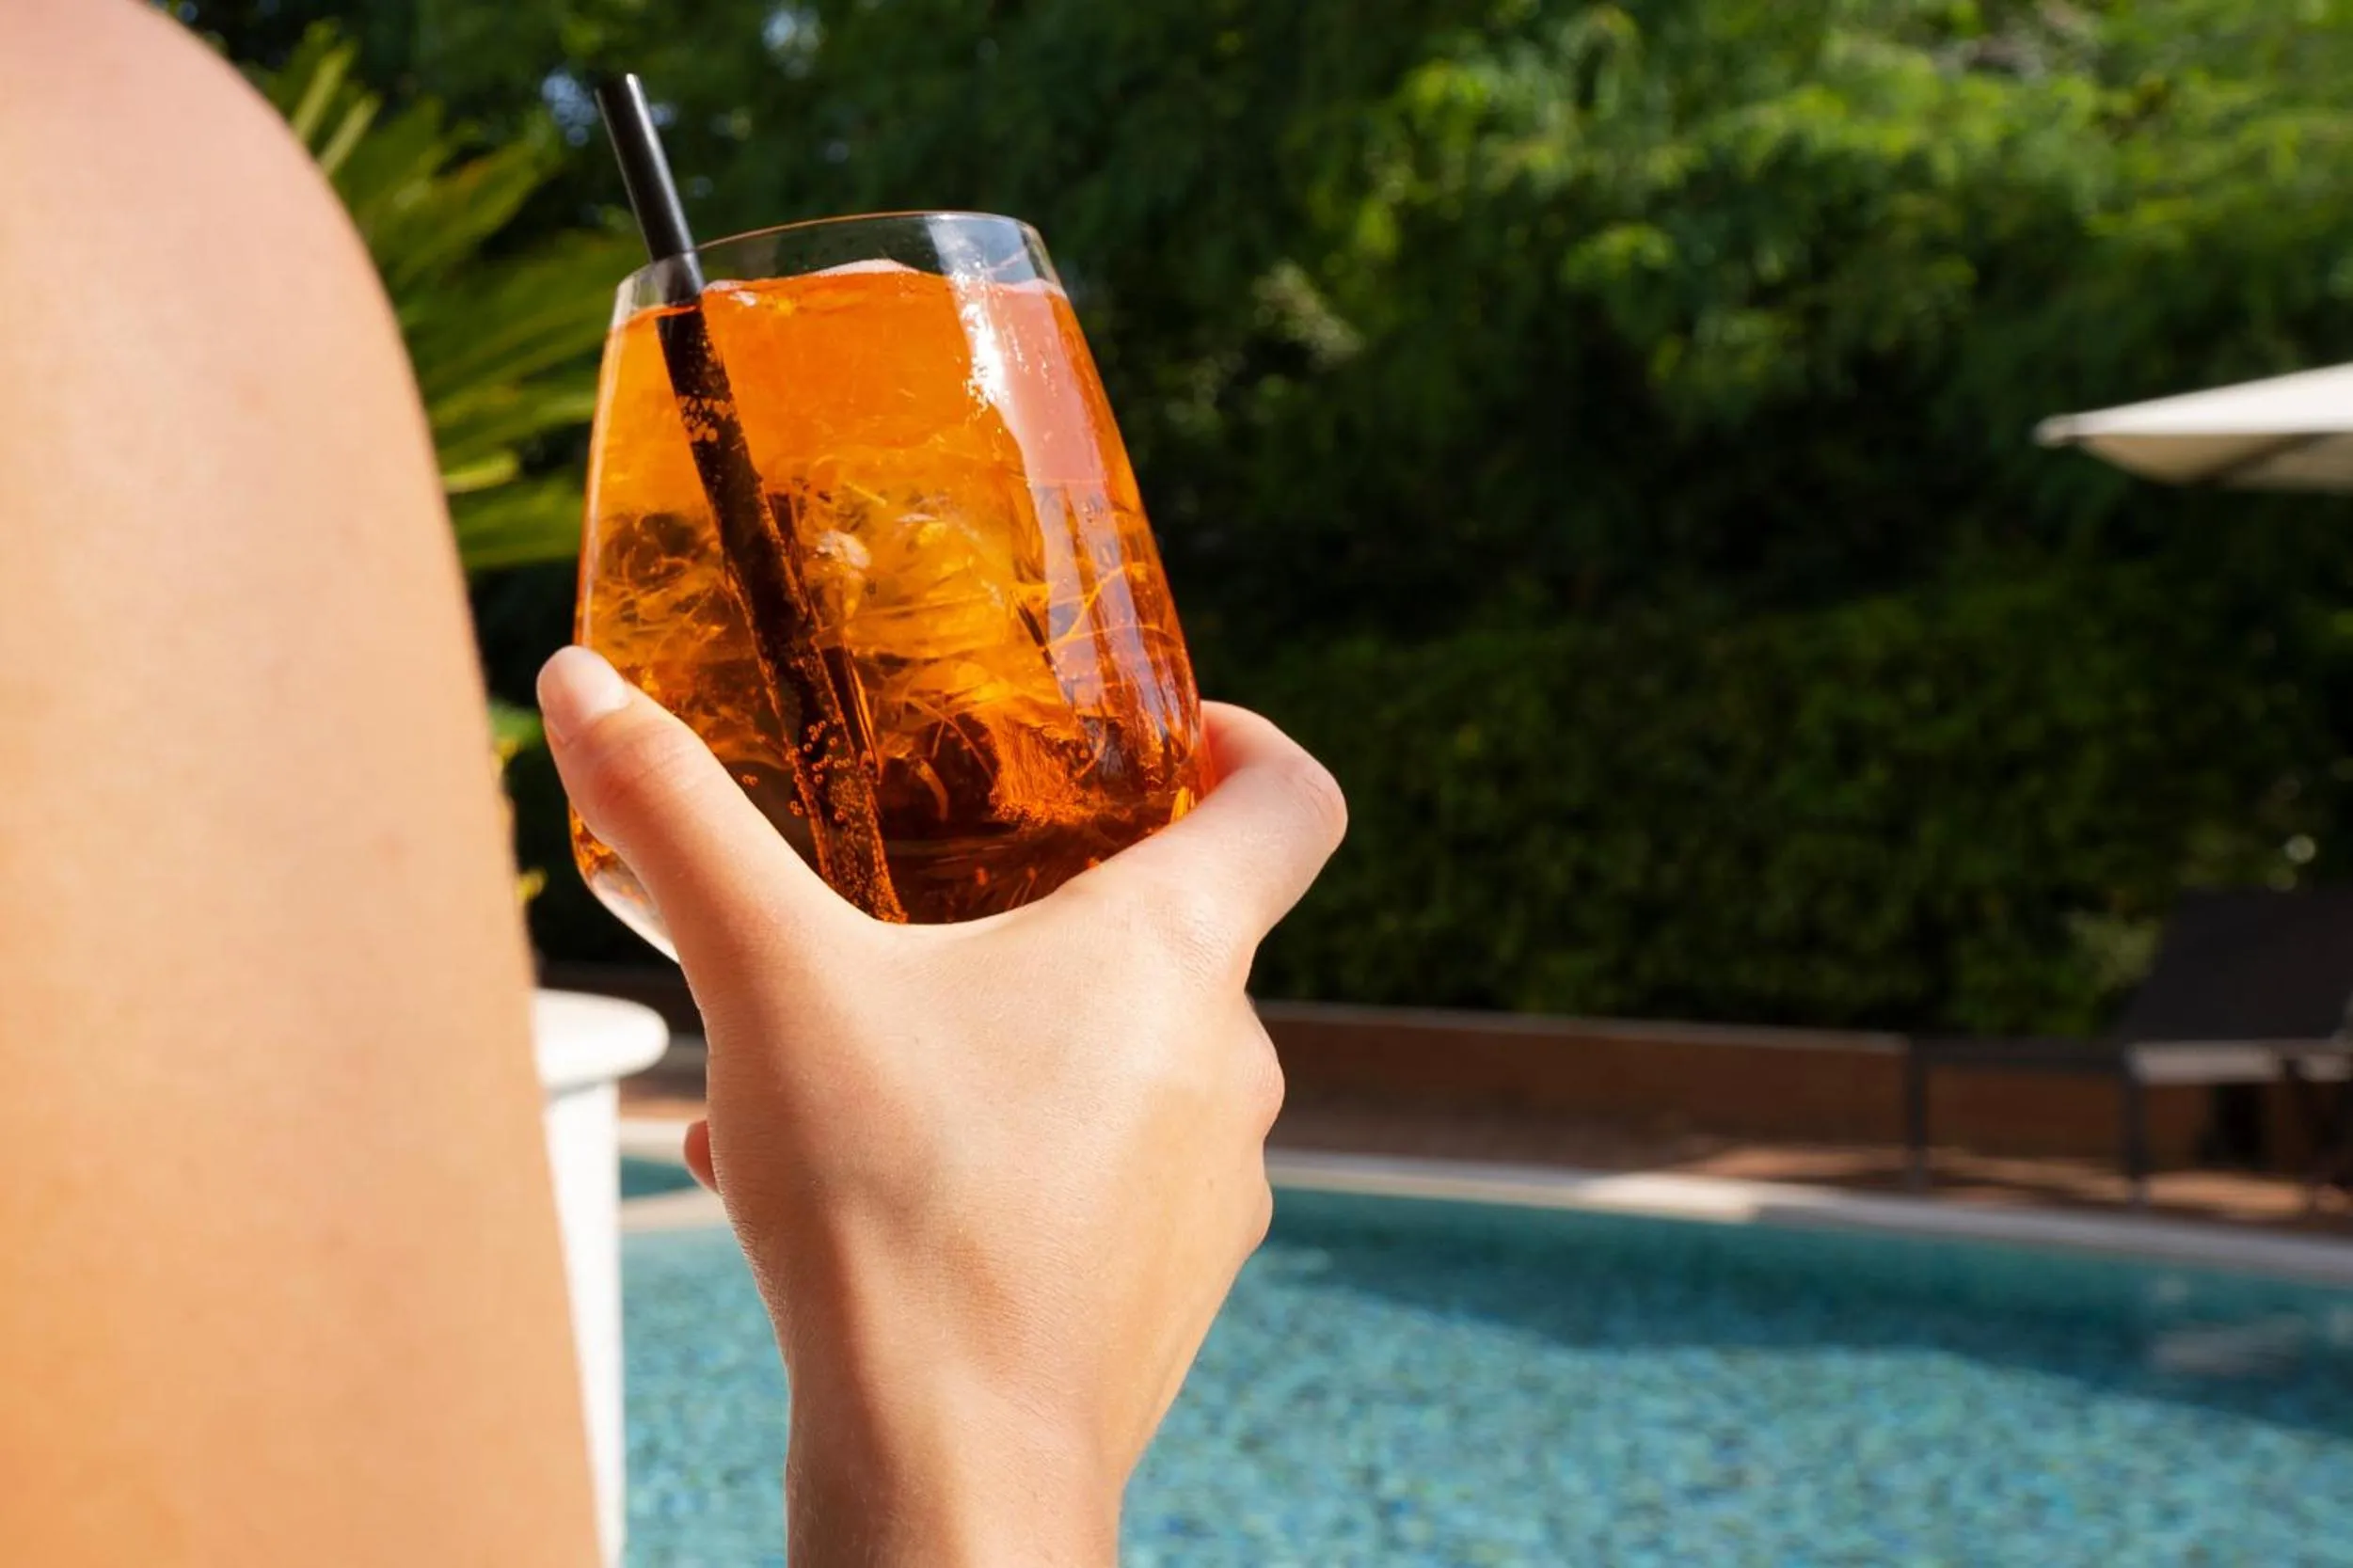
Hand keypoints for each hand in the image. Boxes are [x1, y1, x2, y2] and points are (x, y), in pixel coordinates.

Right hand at [537, 648, 1344, 1566]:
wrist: (950, 1463)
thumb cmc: (892, 1205)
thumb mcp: (766, 978)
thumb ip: (677, 817)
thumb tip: (578, 681)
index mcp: (1176, 951)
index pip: (1293, 801)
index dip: (1248, 744)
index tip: (1172, 733)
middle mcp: (1231, 1061)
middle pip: (1182, 935)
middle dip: (1057, 906)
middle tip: (941, 900)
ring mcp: (1215, 1185)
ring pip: (1115, 1065)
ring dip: (1001, 1039)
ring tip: (853, 1065)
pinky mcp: (1169, 1285)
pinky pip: (1089, 1178)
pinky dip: (994, 1151)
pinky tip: (848, 1183)